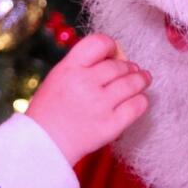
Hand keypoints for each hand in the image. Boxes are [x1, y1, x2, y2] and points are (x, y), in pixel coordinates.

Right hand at [26, 35, 149, 167]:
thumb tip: (114, 58)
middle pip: (119, 65)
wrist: (44, 144)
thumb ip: (82, 66)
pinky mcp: (111, 125)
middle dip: (129, 67)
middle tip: (133, 70)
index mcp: (69, 68)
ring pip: (133, 83)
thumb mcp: (57, 77)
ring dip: (141, 79)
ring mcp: (100, 104)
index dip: (111, 46)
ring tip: (144, 79)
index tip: (113, 52)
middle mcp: (86, 83)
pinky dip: (141, 100)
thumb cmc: (49, 111)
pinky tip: (138, 99)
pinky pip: (137, 106)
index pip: (99, 43)